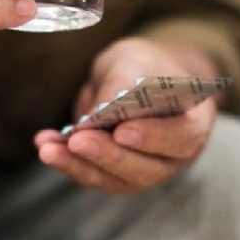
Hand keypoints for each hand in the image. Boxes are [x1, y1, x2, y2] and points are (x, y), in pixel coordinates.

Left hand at [34, 38, 219, 193]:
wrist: (139, 79)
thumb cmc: (144, 67)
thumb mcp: (135, 60)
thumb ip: (123, 82)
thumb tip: (99, 112)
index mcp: (195, 122)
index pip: (181, 136)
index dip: (153, 136)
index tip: (123, 131)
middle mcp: (175, 156)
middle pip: (145, 167)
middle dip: (108, 155)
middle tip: (78, 140)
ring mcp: (147, 172)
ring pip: (115, 179)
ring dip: (79, 164)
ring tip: (48, 148)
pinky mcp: (118, 177)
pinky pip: (93, 175)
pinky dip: (67, 162)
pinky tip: (44, 145)